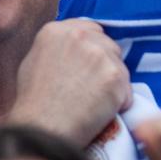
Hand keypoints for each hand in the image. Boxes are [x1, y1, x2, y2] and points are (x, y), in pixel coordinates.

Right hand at [10, 19, 132, 147]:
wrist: (42, 130)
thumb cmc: (34, 103)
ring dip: (113, 85)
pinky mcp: (115, 76)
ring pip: (120, 67)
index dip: (93, 49)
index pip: (91, 29)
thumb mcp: (34, 62)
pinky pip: (126, 90)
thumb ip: (58, 47)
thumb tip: (78, 45)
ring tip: (93, 104)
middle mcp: (79, 36)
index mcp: (56, 31)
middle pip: (108, 46)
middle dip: (105, 65)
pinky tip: (100, 113)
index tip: (89, 67)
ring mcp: (100, 55)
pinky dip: (118, 103)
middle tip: (91, 89)